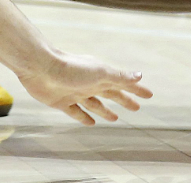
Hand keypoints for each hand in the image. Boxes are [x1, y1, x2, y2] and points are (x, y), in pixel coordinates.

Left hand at [18, 50, 152, 124]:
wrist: (41, 68)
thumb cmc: (72, 69)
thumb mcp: (100, 73)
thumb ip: (119, 76)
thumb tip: (140, 75)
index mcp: (102, 75)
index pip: (124, 83)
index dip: (137, 90)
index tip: (149, 95)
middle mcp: (91, 84)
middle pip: (112, 94)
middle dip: (124, 100)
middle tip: (137, 108)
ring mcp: (77, 93)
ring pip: (96, 104)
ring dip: (106, 111)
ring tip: (115, 118)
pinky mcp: (62, 102)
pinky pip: (77, 112)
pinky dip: (84, 117)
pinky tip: (91, 123)